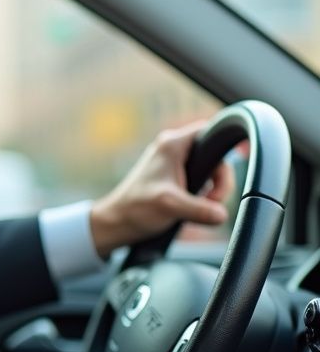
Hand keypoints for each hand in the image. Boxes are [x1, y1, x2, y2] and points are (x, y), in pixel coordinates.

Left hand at [89, 121, 234, 258]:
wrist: (116, 222)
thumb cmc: (135, 209)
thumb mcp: (171, 207)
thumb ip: (199, 209)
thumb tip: (222, 214)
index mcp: (173, 145)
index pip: (212, 129)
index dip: (227, 146)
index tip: (235, 165)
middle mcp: (173, 148)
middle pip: (214, 154)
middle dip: (220, 179)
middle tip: (212, 200)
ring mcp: (172, 163)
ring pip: (209, 169)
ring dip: (212, 189)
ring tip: (202, 206)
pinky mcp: (172, 177)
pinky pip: (199, 179)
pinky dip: (202, 193)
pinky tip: (195, 206)